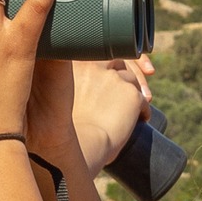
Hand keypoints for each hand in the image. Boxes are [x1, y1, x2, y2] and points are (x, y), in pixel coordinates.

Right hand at [68, 58, 151, 173]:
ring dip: (134, 91)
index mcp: (73, 63)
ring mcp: (113, 78)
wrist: (78, 146)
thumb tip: (83, 93)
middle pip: (117, 62)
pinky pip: (142, 100)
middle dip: (124, 74)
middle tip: (127, 92)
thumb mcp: (58, 97)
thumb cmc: (62, 130)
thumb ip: (67, 87)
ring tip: (134, 109)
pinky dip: (143, 109)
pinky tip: (141, 119)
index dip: (106, 66)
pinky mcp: (131, 93)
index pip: (96, 54)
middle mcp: (93, 65)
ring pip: (131, 80)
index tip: (109, 76)